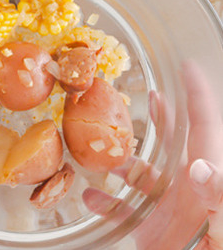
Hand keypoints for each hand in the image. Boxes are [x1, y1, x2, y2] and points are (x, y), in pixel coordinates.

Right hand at [83, 62, 222, 248]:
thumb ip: (220, 197)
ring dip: (124, 161)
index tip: (187, 68)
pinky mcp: (153, 232)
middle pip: (179, 144)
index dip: (198, 97)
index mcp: (213, 183)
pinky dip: (109, 200)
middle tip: (148, 95)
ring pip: (147, 176)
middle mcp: (193, 192)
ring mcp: (173, 212)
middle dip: (164, 118)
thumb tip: (200, 165)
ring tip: (103, 149)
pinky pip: (128, 210)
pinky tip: (91, 195)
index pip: (208, 131)